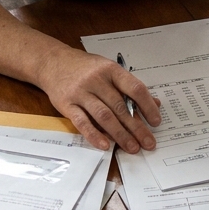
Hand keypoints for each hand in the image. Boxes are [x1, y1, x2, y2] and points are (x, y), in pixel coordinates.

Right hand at [36, 48, 161, 152]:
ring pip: (104, 116)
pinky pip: (82, 122)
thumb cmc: (85, 68)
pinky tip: (105, 146)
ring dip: (120, 134)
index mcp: (111, 70)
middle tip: (148, 143)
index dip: (147, 106)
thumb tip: (154, 104)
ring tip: (132, 147)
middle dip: (137, 127)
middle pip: (120, 107)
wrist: (53, 62)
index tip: (156, 121)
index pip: (135, 88)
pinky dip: (94, 135)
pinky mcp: (66, 104)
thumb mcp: (109, 70)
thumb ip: (129, 87)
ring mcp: (81, 92)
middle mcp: (97, 80)